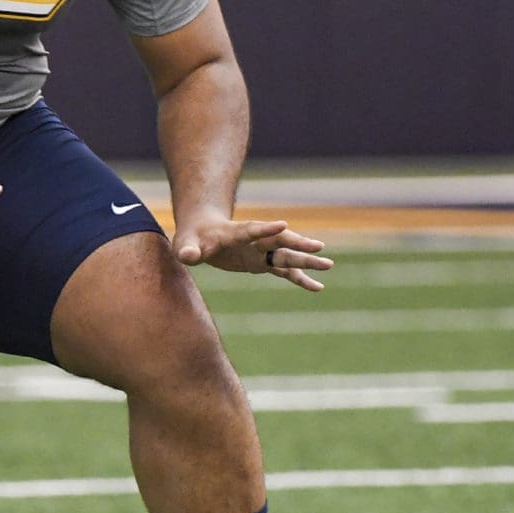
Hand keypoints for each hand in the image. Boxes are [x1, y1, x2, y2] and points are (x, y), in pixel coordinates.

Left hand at [173, 215, 332, 291]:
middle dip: (297, 243)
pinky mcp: (262, 263)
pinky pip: (284, 273)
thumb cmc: (192, 238)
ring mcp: (260, 252)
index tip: (284, 225)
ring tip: (328, 265)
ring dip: (306, 260)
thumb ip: (187, 249)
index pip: (252, 230)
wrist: (203, 233)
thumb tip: (186, 256)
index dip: (266, 229)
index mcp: (234, 233)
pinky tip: (318, 287)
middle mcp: (253, 241)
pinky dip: (300, 280)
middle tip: (318, 247)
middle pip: (278, 241)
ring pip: (287, 256)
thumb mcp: (185, 243)